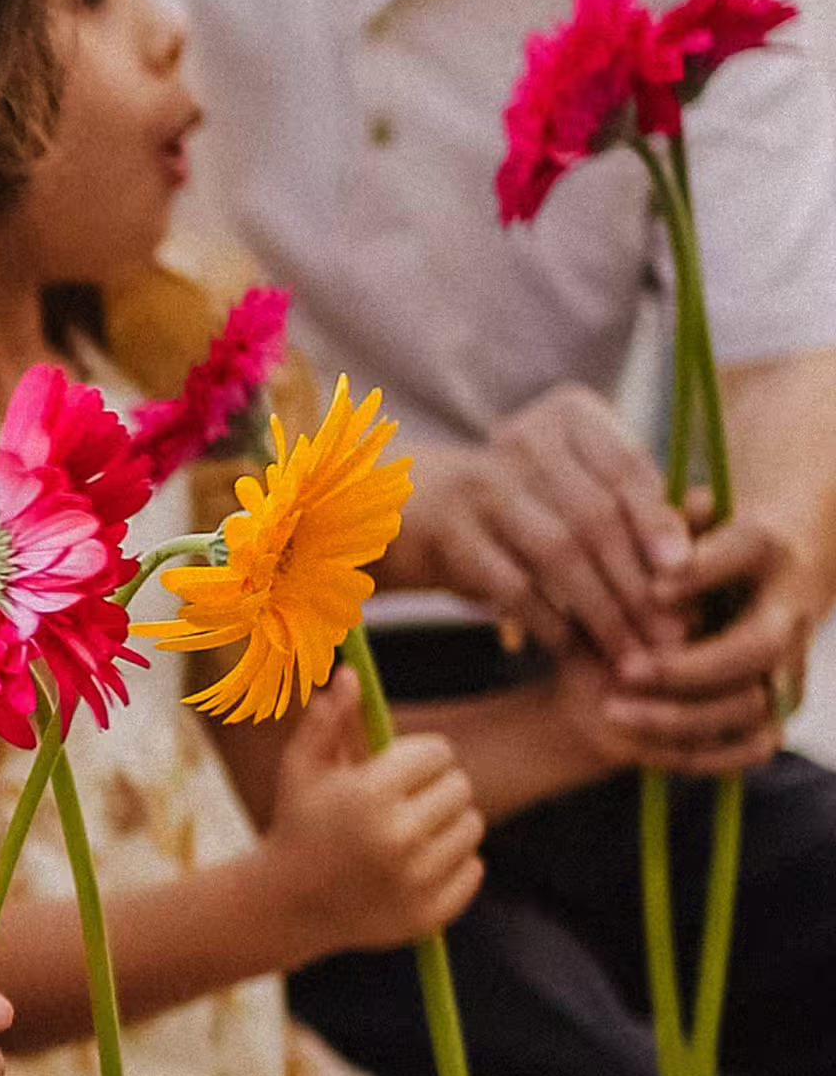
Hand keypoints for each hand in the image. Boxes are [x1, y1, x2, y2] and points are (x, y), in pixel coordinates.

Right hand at [257, 674, 485, 953]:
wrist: (286, 907)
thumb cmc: (296, 824)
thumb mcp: (302, 769)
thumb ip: (328, 722)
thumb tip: (350, 673)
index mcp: (369, 795)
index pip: (438, 753)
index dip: (420, 757)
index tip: (399, 770)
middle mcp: (397, 838)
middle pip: (461, 788)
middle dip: (435, 788)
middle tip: (404, 802)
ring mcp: (416, 880)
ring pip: (471, 827)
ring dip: (447, 824)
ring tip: (410, 833)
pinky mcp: (430, 912)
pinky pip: (473, 869)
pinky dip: (453, 864)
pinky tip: (417, 866)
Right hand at [387, 385, 688, 659]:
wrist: (386, 505)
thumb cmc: (501, 505)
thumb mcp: (559, 488)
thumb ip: (620, 507)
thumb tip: (688, 562)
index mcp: (564, 419)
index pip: (626, 469)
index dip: (658, 521)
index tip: (684, 574)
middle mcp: (520, 442)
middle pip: (597, 516)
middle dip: (638, 583)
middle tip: (670, 637)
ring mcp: (476, 486)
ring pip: (559, 551)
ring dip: (603, 610)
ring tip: (630, 656)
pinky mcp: (442, 533)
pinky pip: (510, 583)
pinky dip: (548, 621)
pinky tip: (571, 649)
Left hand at [593, 501, 811, 773]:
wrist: (759, 569)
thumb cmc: (698, 538)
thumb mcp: (681, 519)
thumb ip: (660, 530)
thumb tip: (655, 579)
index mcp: (768, 550)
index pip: (746, 550)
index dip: (703, 572)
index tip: (654, 587)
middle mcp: (790, 610)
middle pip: (755, 649)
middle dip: (686, 668)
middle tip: (625, 670)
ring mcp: (789, 662)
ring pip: (752, 704)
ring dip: (682, 716)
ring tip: (613, 710)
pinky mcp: (779, 706)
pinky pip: (753, 745)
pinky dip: (703, 754)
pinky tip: (643, 749)